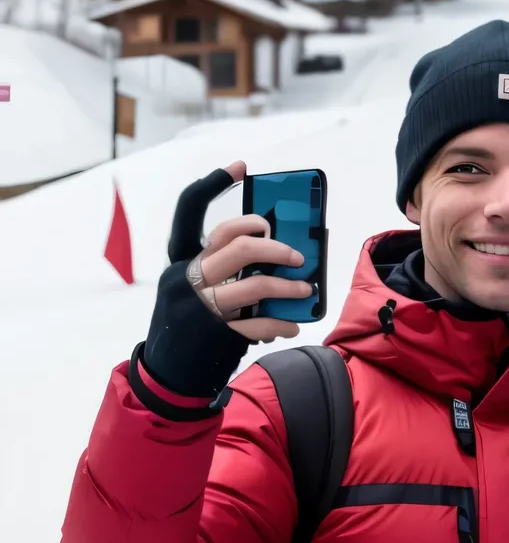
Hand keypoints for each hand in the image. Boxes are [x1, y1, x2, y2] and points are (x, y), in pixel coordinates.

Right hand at [142, 161, 312, 397]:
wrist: (166, 376)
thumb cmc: (189, 325)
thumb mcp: (195, 290)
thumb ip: (225, 272)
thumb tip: (275, 261)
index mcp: (181, 261)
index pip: (190, 212)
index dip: (212, 184)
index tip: (241, 165)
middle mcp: (186, 277)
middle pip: (237, 245)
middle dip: (275, 247)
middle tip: (297, 256)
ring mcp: (200, 306)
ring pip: (254, 285)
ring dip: (288, 287)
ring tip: (307, 290)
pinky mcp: (215, 333)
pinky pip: (258, 322)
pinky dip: (281, 322)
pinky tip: (293, 325)